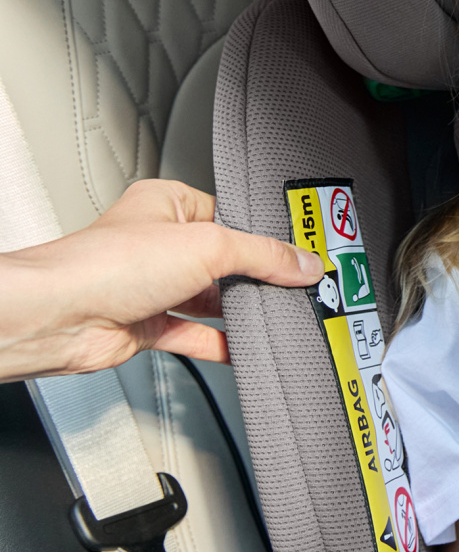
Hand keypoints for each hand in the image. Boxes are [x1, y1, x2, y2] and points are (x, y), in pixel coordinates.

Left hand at [0, 179, 322, 380]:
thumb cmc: (106, 264)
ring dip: (239, 311)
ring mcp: (153, 285)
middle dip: (255, 277)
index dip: (265, 234)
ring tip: (277, 316)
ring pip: (211, 299)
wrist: (61, 317)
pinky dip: (221, 343)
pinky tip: (246, 347)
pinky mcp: (148, 324)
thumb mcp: (209, 245)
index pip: (231, 215)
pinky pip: (195, 334)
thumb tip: (304, 262)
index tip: (300, 251)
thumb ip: (264, 255)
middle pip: (225, 260)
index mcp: (168, 204)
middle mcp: (159, 242)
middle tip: (296, 286)